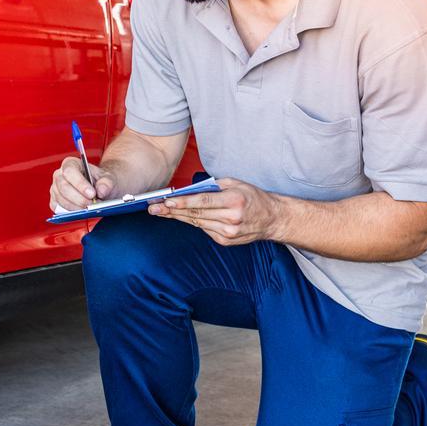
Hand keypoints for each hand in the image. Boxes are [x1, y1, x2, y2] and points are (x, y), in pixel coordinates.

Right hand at [50, 157, 115, 211]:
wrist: (101, 189)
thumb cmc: (102, 181)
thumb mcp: (109, 179)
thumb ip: (107, 183)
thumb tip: (101, 191)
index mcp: (71, 164)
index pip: (70, 171)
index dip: (80, 184)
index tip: (92, 194)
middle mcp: (60, 175)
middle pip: (63, 187)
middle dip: (79, 199)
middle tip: (92, 204)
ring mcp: (56, 189)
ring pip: (61, 199)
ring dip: (76, 207)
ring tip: (90, 208)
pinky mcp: (55, 201)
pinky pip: (59, 209)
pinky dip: (71, 212)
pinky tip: (82, 211)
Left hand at [148, 177, 284, 244]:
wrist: (272, 219)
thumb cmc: (253, 197)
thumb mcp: (236, 183)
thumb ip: (213, 186)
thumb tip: (189, 189)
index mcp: (234, 201)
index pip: (203, 202)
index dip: (182, 202)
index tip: (166, 201)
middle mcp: (231, 219)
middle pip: (196, 214)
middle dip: (172, 211)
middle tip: (154, 208)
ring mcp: (228, 233)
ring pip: (197, 223)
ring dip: (177, 217)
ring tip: (160, 211)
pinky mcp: (225, 241)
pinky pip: (204, 229)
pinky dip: (193, 222)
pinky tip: (180, 217)